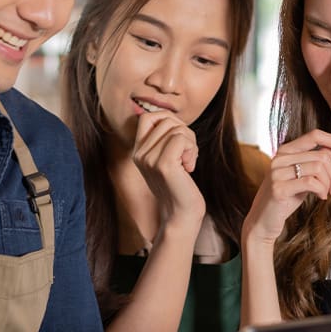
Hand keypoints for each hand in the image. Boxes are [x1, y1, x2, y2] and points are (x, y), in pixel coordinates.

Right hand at [132, 111, 205, 235]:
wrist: (182, 215)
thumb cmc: (180, 185)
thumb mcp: (167, 159)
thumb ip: (165, 139)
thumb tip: (171, 117)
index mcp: (138, 151)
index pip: (147, 116)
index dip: (168, 119)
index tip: (179, 138)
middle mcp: (140, 154)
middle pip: (166, 120)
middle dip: (185, 132)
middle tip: (188, 153)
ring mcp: (149, 159)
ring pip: (177, 129)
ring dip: (191, 143)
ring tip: (188, 162)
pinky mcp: (164, 165)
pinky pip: (182, 139)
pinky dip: (192, 150)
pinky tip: (189, 167)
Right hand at [243, 130, 330, 245]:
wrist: (263, 220)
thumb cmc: (285, 198)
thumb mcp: (302, 176)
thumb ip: (315, 161)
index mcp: (285, 151)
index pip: (315, 135)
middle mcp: (280, 158)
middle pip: (321, 156)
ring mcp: (277, 172)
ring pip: (318, 168)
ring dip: (329, 184)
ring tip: (327, 194)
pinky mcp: (279, 188)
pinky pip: (311, 182)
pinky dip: (322, 190)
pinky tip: (320, 197)